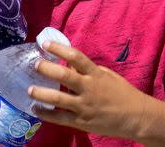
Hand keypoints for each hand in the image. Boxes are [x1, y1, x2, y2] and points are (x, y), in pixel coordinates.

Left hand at [28, 42, 151, 140]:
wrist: (135, 117)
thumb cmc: (122, 93)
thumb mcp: (107, 76)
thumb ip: (87, 70)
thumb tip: (68, 63)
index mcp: (95, 74)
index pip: (76, 57)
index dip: (59, 49)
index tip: (45, 43)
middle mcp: (88, 89)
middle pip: (64, 77)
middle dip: (47, 69)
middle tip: (35, 65)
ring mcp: (84, 106)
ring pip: (58, 99)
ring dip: (41, 94)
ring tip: (29, 90)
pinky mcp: (81, 122)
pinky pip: (60, 118)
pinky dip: (46, 114)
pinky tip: (36, 109)